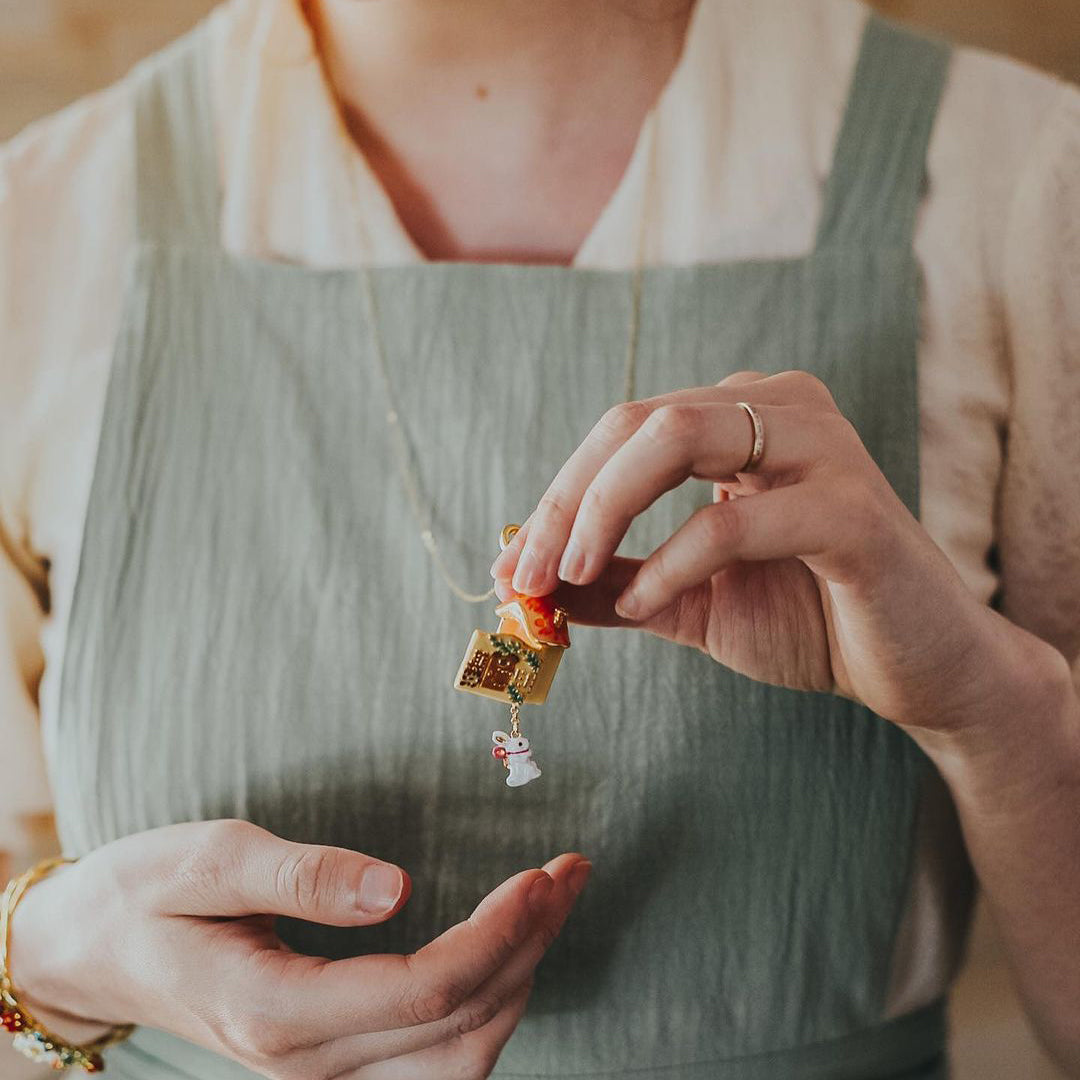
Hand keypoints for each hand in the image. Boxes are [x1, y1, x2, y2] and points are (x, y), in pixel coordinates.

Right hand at [9, 820, 589, 1078]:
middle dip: (529, 950)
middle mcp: (306, 1063)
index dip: (498, 935)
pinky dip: (485, 1013)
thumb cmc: (141, 894)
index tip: (542, 873)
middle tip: (569, 874)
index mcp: (275, 1008)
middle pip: (457, 1032)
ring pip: (456, 1066)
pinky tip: (507, 956)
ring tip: (553, 906)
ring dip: (518, 984)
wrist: (91, 950)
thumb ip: (302, 874)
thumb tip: (400, 886)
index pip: (423, 991)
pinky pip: (432, 1066)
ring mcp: (318, 1076)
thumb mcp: (207, 858)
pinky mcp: (328, 1065)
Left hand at [492, 370, 1036, 731]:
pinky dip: (672, 564)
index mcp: (740, 418)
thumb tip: (522, 583)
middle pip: (636, 422)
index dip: (554, 498)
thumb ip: (610, 581)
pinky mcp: (852, 511)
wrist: (917, 669)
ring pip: (677, 439)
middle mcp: (780, 410)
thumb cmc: (808, 621)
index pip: (622, 432)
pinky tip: (642, 603)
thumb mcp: (684, 600)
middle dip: (563, 502)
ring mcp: (822, 449)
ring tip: (566, 577)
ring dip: (602, 510)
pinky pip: (734, 522)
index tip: (508, 567)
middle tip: (523, 576)